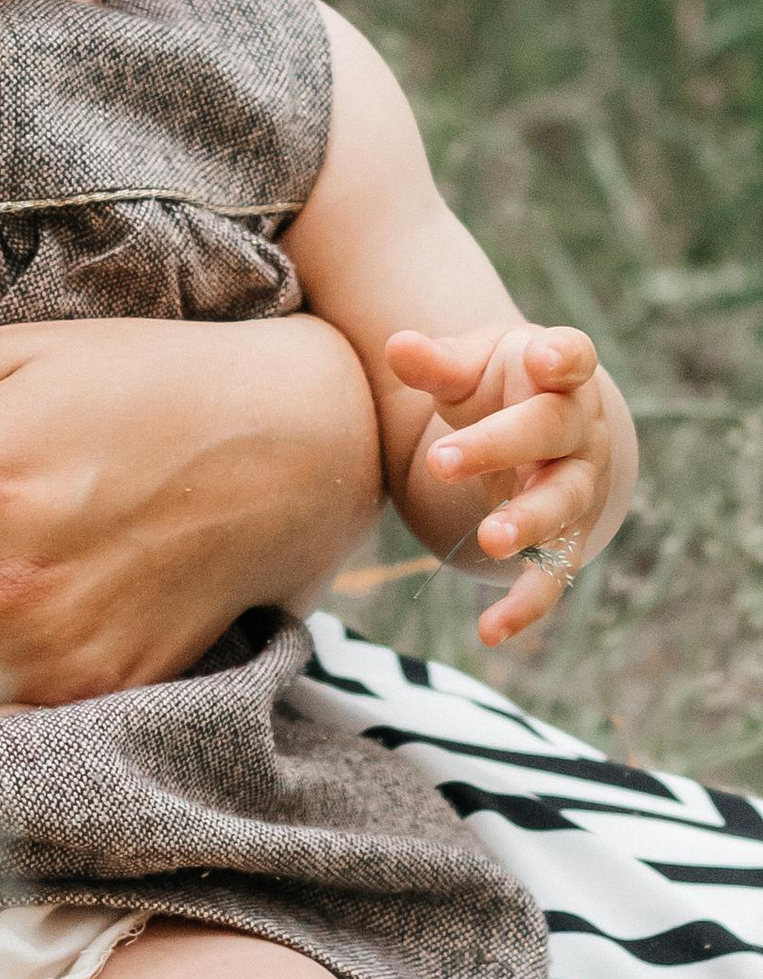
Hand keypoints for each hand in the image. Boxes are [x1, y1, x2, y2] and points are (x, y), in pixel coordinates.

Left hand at [387, 320, 618, 643]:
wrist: (542, 424)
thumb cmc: (499, 385)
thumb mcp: (470, 366)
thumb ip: (436, 363)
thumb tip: (396, 346)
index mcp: (562, 373)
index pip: (573, 355)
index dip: (563, 357)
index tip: (547, 360)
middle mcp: (582, 428)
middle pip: (549, 433)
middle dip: (497, 447)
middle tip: (441, 462)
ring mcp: (581, 484)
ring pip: (561, 504)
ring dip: (526, 524)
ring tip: (488, 542)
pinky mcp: (569, 535)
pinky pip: (553, 573)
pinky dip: (526, 604)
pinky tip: (491, 631)